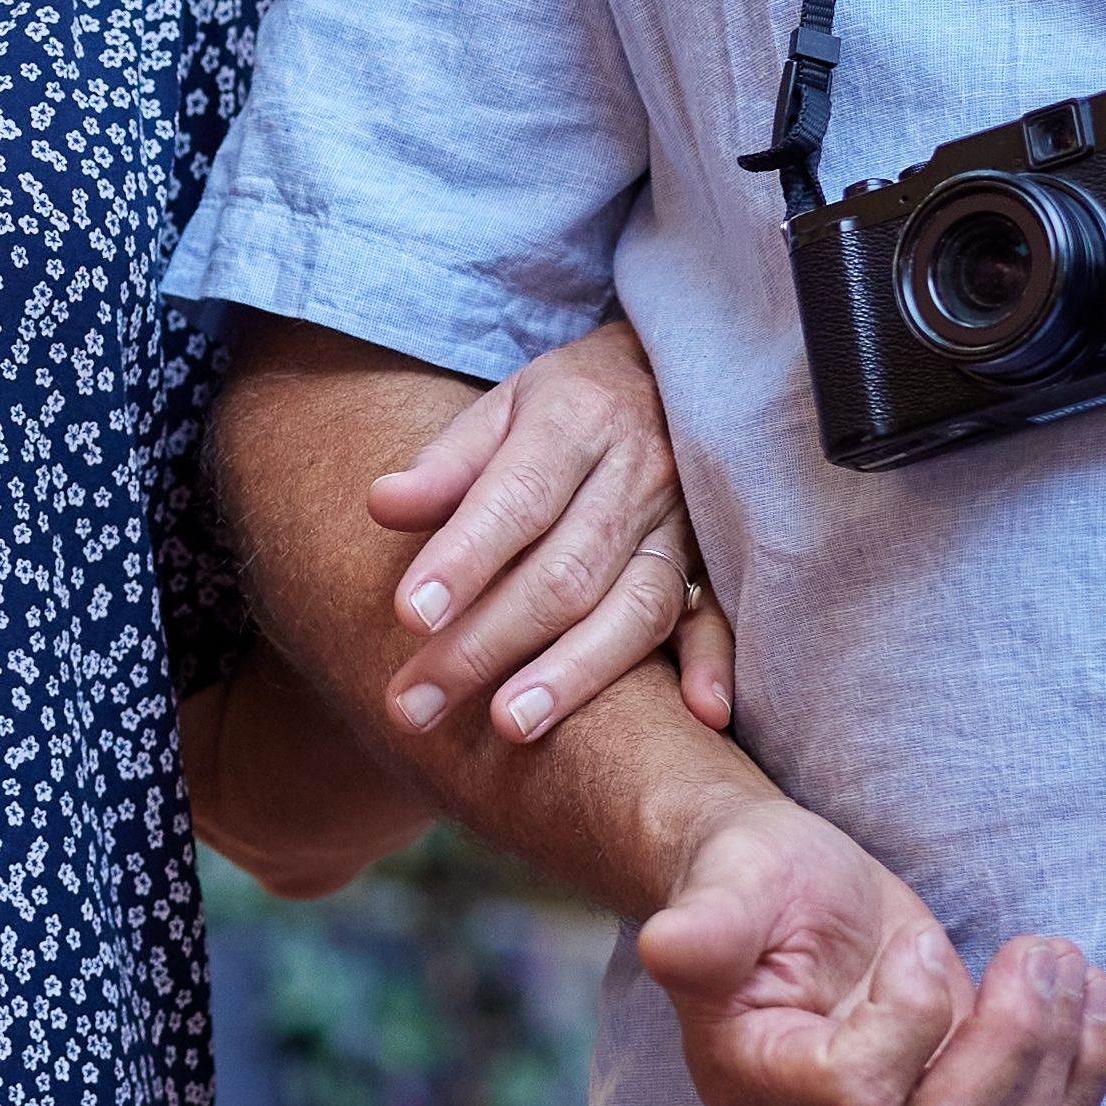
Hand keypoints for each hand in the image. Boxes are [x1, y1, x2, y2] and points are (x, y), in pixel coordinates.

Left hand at [364, 321, 739, 753]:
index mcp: (576, 421)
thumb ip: (447, 464)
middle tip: (417, 705)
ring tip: (509, 726)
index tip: (409, 616)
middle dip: (487, 645)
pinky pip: (722, 617)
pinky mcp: (721, 564)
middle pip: (565, 573)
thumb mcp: (502, 407)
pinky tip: (699, 715)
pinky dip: (712, 664)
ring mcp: (687, 524)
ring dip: (574, 673)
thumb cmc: (565, 405)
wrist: (671, 380)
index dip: (465, 559)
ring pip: (636, 607)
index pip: (517, 499)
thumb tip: (382, 505)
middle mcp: (639, 472)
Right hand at [633, 785, 1105, 1105]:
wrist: (785, 899)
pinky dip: (1085, 1074)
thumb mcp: (730, 881)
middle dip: (1014, 1043)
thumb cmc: (754, 882)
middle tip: (1040, 948)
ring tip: (1060, 957)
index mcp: (753, 1081)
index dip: (914, 1019)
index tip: (919, 942)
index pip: (861, 1096)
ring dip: (1056, 1054)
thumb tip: (668, 946)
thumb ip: (706, 924)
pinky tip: (1088, 997)